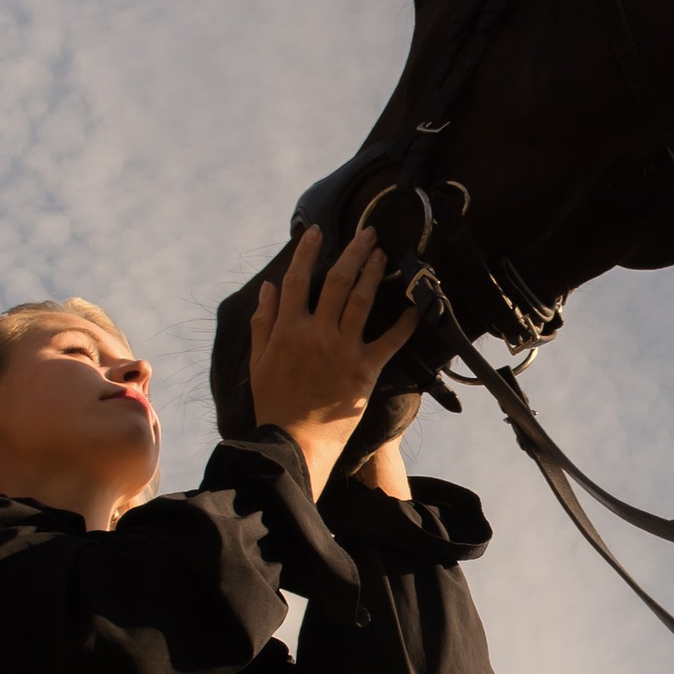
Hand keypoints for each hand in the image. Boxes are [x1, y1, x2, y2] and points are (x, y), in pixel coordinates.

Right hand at [247, 229, 419, 498]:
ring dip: (373, 273)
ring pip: (361, 300)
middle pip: (337, 281)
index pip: (296, 280)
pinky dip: (404, 324)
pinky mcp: (364, 370)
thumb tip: (267, 288)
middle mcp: (317, 333)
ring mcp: (343, 350)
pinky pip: (389, 341)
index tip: (316, 231)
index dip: (306, 252)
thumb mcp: (258, 361)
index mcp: (288, 329)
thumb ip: (262, 322)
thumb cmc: (273, 404)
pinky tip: (415, 307)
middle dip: (353, 252)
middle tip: (368, 233)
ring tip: (383, 254)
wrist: (294, 442)